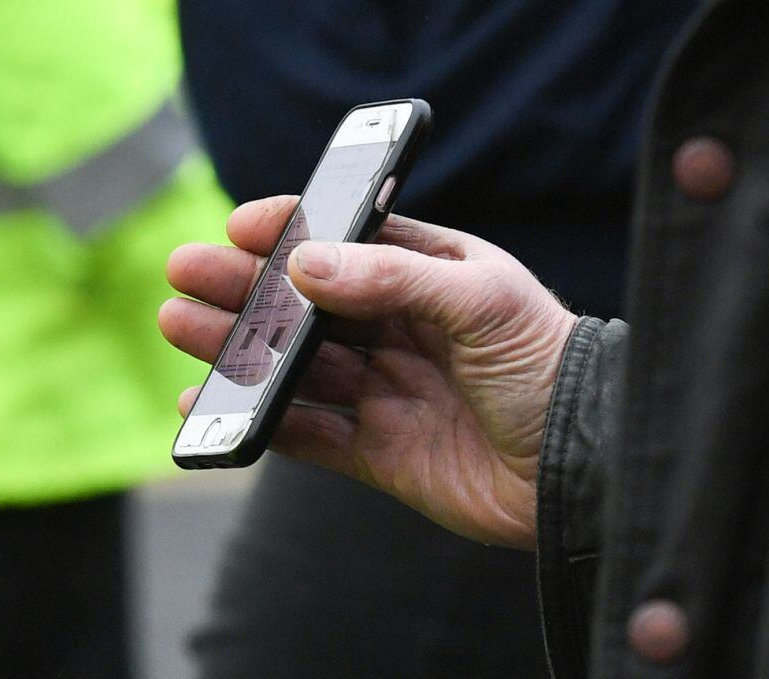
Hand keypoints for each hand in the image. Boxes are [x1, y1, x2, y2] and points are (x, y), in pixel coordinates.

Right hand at [159, 196, 576, 548]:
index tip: (241, 226)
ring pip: (296, 365)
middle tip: (185, 274)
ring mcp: (387, 392)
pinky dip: (260, 418)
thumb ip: (393, 276)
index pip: (348, 242)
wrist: (587, 469)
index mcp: (430, 275)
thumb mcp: (481, 299)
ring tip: (181, 326)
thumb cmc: (551, 366)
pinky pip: (307, 432)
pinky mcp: (379, 452)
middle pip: (307, 304)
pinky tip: (213, 402)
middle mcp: (401, 330)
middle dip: (246, 288)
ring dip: (239, 347)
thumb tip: (305, 265)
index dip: (293, 231)